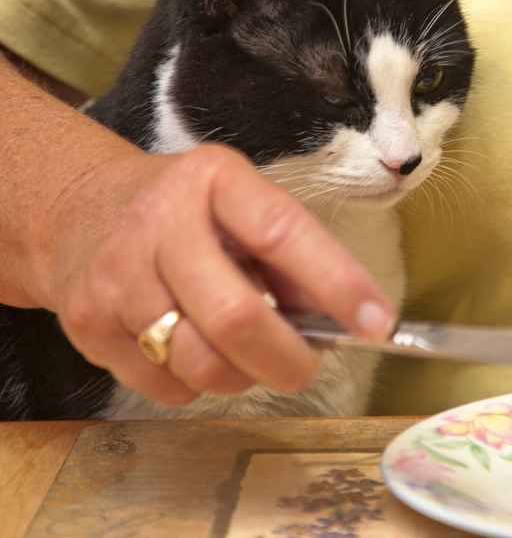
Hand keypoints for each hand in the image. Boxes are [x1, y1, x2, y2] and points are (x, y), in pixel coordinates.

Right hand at [38, 143, 395, 405]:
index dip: (337, 283)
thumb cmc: (188, 212)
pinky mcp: (87, 325)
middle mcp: (159, 222)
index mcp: (215, 180)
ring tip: (250, 356)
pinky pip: (164, 386)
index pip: (283, 233)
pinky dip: (198, 385)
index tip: (377, 324)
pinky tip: (197, 352)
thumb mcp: (242, 205)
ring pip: (200, 362)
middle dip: (289, 359)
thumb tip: (348, 321)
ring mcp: (116, 276)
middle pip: (236, 316)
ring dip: (244, 376)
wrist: (79, 211)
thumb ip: (293, 255)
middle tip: (308, 367)